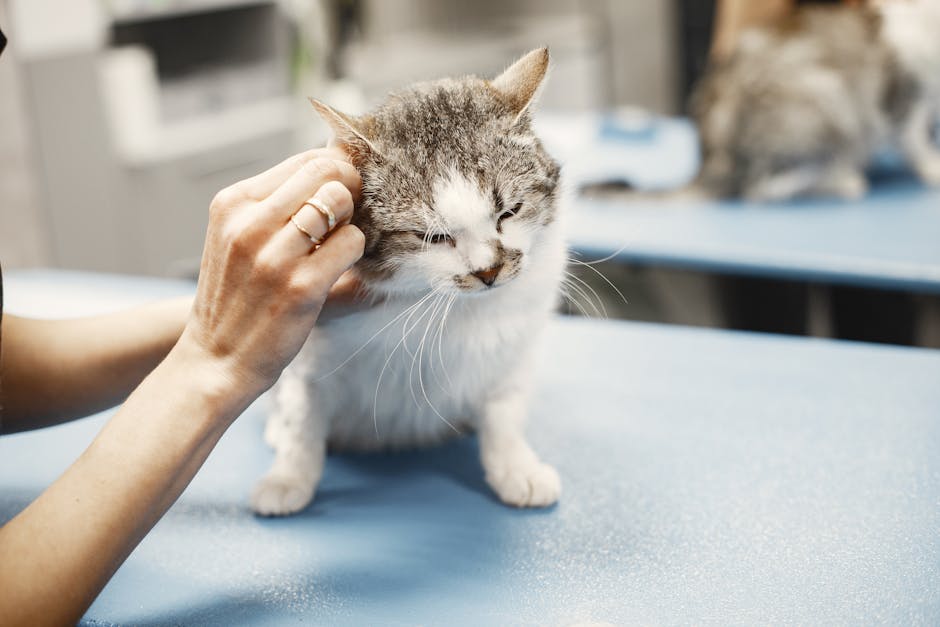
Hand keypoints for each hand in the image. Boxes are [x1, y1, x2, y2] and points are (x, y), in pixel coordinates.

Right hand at [177, 148, 364, 398]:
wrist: (216, 360)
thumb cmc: (237, 297)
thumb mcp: (236, 238)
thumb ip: (274, 204)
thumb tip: (334, 167)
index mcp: (232, 204)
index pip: (304, 161)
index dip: (335, 172)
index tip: (343, 194)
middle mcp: (249, 223)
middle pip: (326, 172)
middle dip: (350, 189)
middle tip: (348, 218)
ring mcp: (274, 255)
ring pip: (340, 202)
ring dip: (351, 222)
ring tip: (338, 246)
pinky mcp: (301, 286)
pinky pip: (352, 242)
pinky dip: (356, 251)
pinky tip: (341, 268)